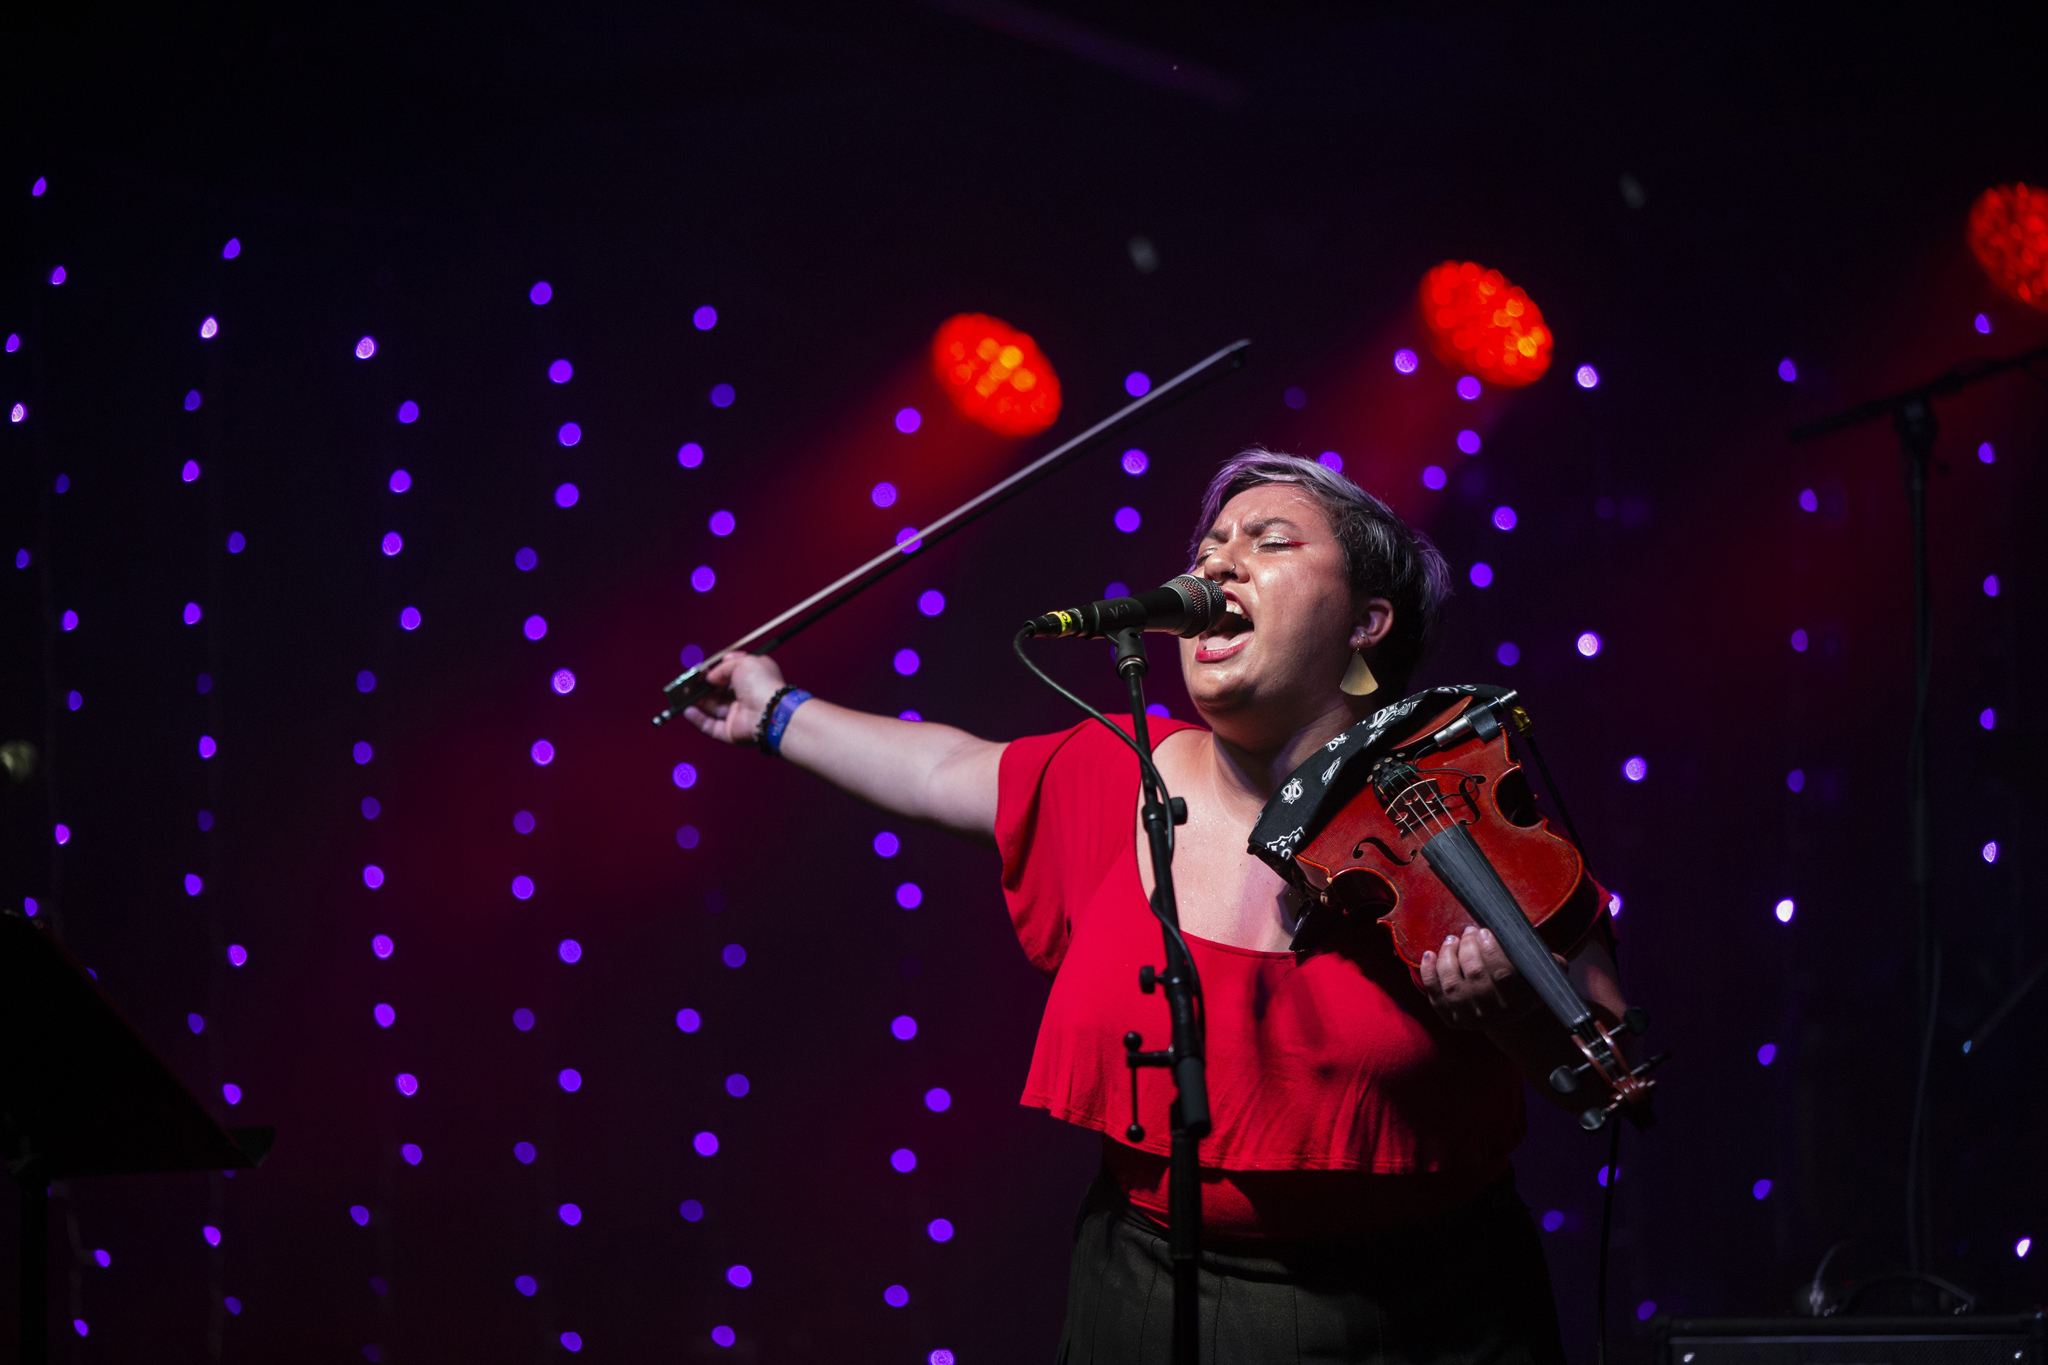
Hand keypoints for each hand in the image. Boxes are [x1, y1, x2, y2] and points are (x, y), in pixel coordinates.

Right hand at [680, 653, 787, 746]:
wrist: (769, 712)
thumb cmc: (762, 684)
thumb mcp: (742, 663)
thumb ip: (724, 667)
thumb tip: (711, 676)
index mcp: (755, 679)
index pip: (734, 674)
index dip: (719, 671)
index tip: (705, 670)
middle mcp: (747, 697)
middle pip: (721, 693)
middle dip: (706, 688)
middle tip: (692, 683)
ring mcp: (739, 715)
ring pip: (714, 709)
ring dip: (699, 703)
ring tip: (685, 696)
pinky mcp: (732, 732)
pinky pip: (711, 727)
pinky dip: (698, 720)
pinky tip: (688, 711)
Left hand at [1417, 926, 1548, 1030]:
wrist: (1508, 1015)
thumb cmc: (1524, 984)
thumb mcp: (1541, 973)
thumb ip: (1546, 961)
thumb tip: (1547, 952)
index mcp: (1518, 999)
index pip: (1503, 974)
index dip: (1490, 950)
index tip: (1485, 931)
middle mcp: (1493, 1011)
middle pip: (1475, 975)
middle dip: (1468, 947)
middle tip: (1469, 931)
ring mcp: (1470, 1017)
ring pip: (1453, 984)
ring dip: (1448, 956)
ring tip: (1452, 940)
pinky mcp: (1451, 1018)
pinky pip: (1435, 995)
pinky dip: (1429, 973)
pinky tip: (1430, 954)